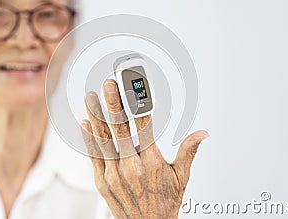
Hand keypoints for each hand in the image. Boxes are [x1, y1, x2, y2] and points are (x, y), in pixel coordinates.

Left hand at [80, 79, 208, 218]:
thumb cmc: (165, 203)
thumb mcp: (181, 177)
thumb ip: (189, 151)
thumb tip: (202, 133)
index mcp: (152, 162)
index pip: (144, 125)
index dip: (139, 104)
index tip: (135, 86)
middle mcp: (131, 166)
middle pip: (121, 129)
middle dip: (114, 103)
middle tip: (108, 84)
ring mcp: (114, 174)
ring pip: (103, 139)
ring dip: (97, 115)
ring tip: (91, 96)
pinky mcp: (103, 182)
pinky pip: (94, 156)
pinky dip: (88, 138)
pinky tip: (85, 122)